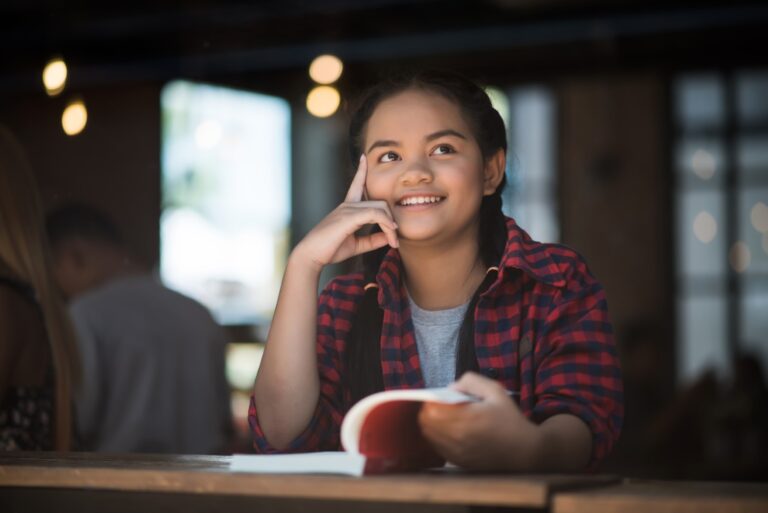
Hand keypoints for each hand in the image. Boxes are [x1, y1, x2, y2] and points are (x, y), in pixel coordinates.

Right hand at [292, 155, 398, 270]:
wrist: (311, 256)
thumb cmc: (330, 249)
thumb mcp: (356, 244)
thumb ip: (372, 239)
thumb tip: (389, 237)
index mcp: (347, 208)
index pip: (356, 185)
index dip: (361, 171)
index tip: (364, 158)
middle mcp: (348, 205)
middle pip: (380, 203)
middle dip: (392, 221)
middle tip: (395, 241)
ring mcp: (347, 209)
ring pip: (380, 208)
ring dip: (391, 226)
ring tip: (394, 242)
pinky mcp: (348, 217)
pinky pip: (374, 213)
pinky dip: (386, 222)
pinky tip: (391, 233)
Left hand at [418, 372, 540, 470]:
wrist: (525, 452)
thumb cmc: (510, 420)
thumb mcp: (496, 391)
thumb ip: (471, 381)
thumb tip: (451, 387)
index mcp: (466, 418)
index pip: (430, 409)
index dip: (431, 400)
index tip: (442, 397)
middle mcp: (457, 438)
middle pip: (425, 422)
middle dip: (430, 410)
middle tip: (442, 405)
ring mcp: (456, 453)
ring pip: (429, 435)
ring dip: (433, 424)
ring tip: (447, 418)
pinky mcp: (457, 462)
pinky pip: (437, 447)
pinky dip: (439, 437)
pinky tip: (453, 431)